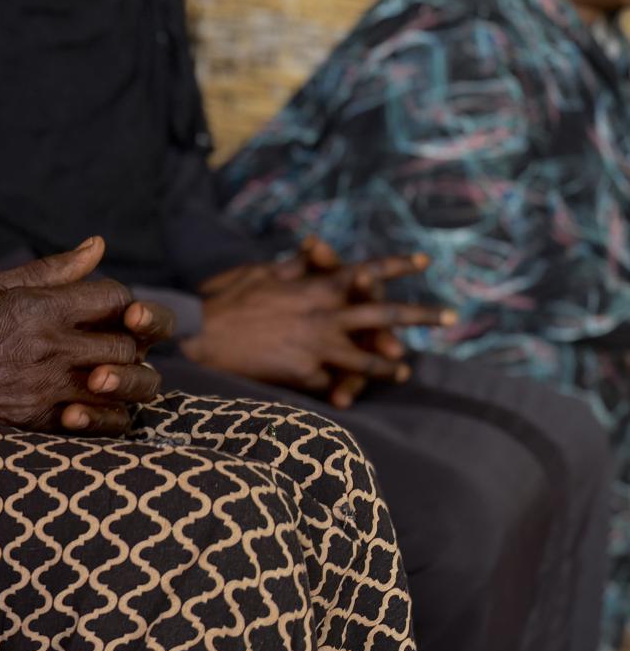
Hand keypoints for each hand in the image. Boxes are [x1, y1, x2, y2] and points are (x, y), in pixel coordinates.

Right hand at [0, 237, 168, 435]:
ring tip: (106, 371)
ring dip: (124, 377)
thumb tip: (98, 246)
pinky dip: (107, 413)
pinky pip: (98, 422)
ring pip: (120, 384)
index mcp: (41, 309)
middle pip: (125, 344)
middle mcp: (50, 348)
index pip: (115, 299)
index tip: (105, 308)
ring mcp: (46, 387)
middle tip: (110, 341)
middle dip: (127, 340)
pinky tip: (93, 401)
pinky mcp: (39, 418)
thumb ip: (51, 270)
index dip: (120, 301)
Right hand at [183, 250, 451, 401]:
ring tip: (404, 370)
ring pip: (366, 358)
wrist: (199, 335)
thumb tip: (310, 253)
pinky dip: (335, 390)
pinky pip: (328, 383)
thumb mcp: (260, 272)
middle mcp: (326, 314)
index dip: (397, 267)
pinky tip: (344, 397)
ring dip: (388, 364)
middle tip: (451, 316)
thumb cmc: (226, 300)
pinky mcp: (303, 372)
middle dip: (421, 315)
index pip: (367, 271)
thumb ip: (292, 266)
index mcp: (317, 286)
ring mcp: (317, 346)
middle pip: (384, 315)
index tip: (424, 264)